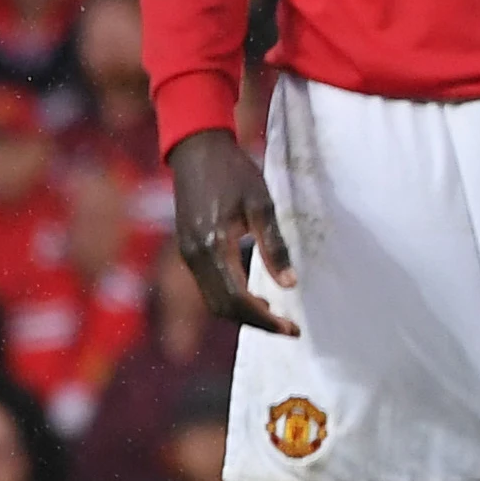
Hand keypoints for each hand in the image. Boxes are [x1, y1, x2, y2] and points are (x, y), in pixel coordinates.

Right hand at [169, 129, 298, 334]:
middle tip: (289, 330)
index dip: (265, 320)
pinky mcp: (188, 249)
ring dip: (243, 314)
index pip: (238, 300)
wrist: (196, 150)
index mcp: (212, 246)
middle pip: (223, 308)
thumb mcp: (262, 204)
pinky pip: (208, 286)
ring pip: (213, 301)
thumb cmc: (233, 172)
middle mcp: (194, 256)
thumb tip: (290, 284)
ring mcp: (187, 254)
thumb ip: (274, 245)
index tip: (292, 330)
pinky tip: (256, 296)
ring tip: (277, 316)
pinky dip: (231, 299)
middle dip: (256, 323)